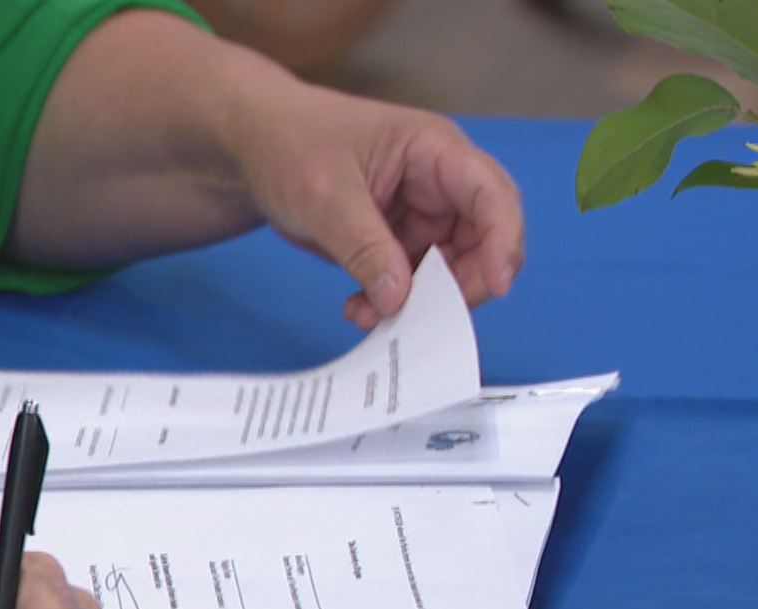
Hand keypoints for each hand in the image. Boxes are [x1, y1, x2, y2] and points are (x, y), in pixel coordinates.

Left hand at [230, 83, 524, 328]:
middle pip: (482, 239)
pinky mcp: (397, 238)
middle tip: (421, 316)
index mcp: (433, 150)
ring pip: (449, 268)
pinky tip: (359, 308)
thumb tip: (399, 298)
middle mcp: (437, 181)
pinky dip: (393, 301)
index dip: (503, 240)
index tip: (496, 285)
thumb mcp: (325, 196)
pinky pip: (413, 279)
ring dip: (419, 301)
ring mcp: (420, 211)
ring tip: (369, 315)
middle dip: (460, 284)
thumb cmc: (291, 143)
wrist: (254, 144)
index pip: (492, 194)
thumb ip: (364, 247)